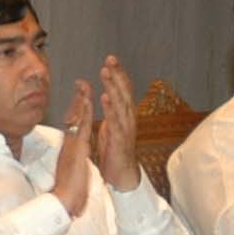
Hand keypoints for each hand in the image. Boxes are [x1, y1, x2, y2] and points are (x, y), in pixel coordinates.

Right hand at [50, 83, 95, 218]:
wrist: (62, 201)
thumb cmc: (67, 191)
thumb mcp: (71, 172)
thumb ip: (72, 163)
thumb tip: (72, 161)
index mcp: (70, 149)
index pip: (74, 126)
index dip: (78, 110)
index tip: (81, 97)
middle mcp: (70, 144)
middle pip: (74, 118)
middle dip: (78, 100)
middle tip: (82, 83)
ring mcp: (73, 145)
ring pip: (78, 119)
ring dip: (81, 100)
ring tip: (85, 85)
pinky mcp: (78, 149)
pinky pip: (82, 127)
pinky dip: (85, 112)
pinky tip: (88, 100)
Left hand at [92, 55, 142, 193]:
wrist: (122, 175)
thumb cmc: (115, 150)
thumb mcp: (112, 126)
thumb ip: (111, 110)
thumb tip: (107, 95)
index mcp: (125, 114)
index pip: (123, 89)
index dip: (118, 74)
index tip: (111, 59)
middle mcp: (128, 118)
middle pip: (124, 92)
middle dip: (117, 74)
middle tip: (110, 59)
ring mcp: (126, 128)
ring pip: (120, 103)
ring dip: (113, 87)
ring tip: (106, 72)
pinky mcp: (120, 139)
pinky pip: (115, 122)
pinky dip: (111, 108)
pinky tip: (105, 97)